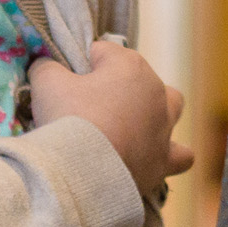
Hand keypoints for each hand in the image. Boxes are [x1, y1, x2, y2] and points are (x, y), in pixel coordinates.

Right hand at [31, 36, 185, 202]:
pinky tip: (153, 157)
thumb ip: (46, 67)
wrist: (84, 174)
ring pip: (172, 108)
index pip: (102, 53)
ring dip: (154, 113)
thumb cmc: (68, 120)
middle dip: (117, 86)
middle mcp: (157, 93)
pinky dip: (169, 154)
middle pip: (138, 78)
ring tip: (127, 127)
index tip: (63, 83)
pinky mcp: (165, 160)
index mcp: (131, 66)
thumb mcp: (46, 84)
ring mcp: (165, 127)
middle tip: (88, 108)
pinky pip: (181, 154)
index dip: (79, 65)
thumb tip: (46, 65)